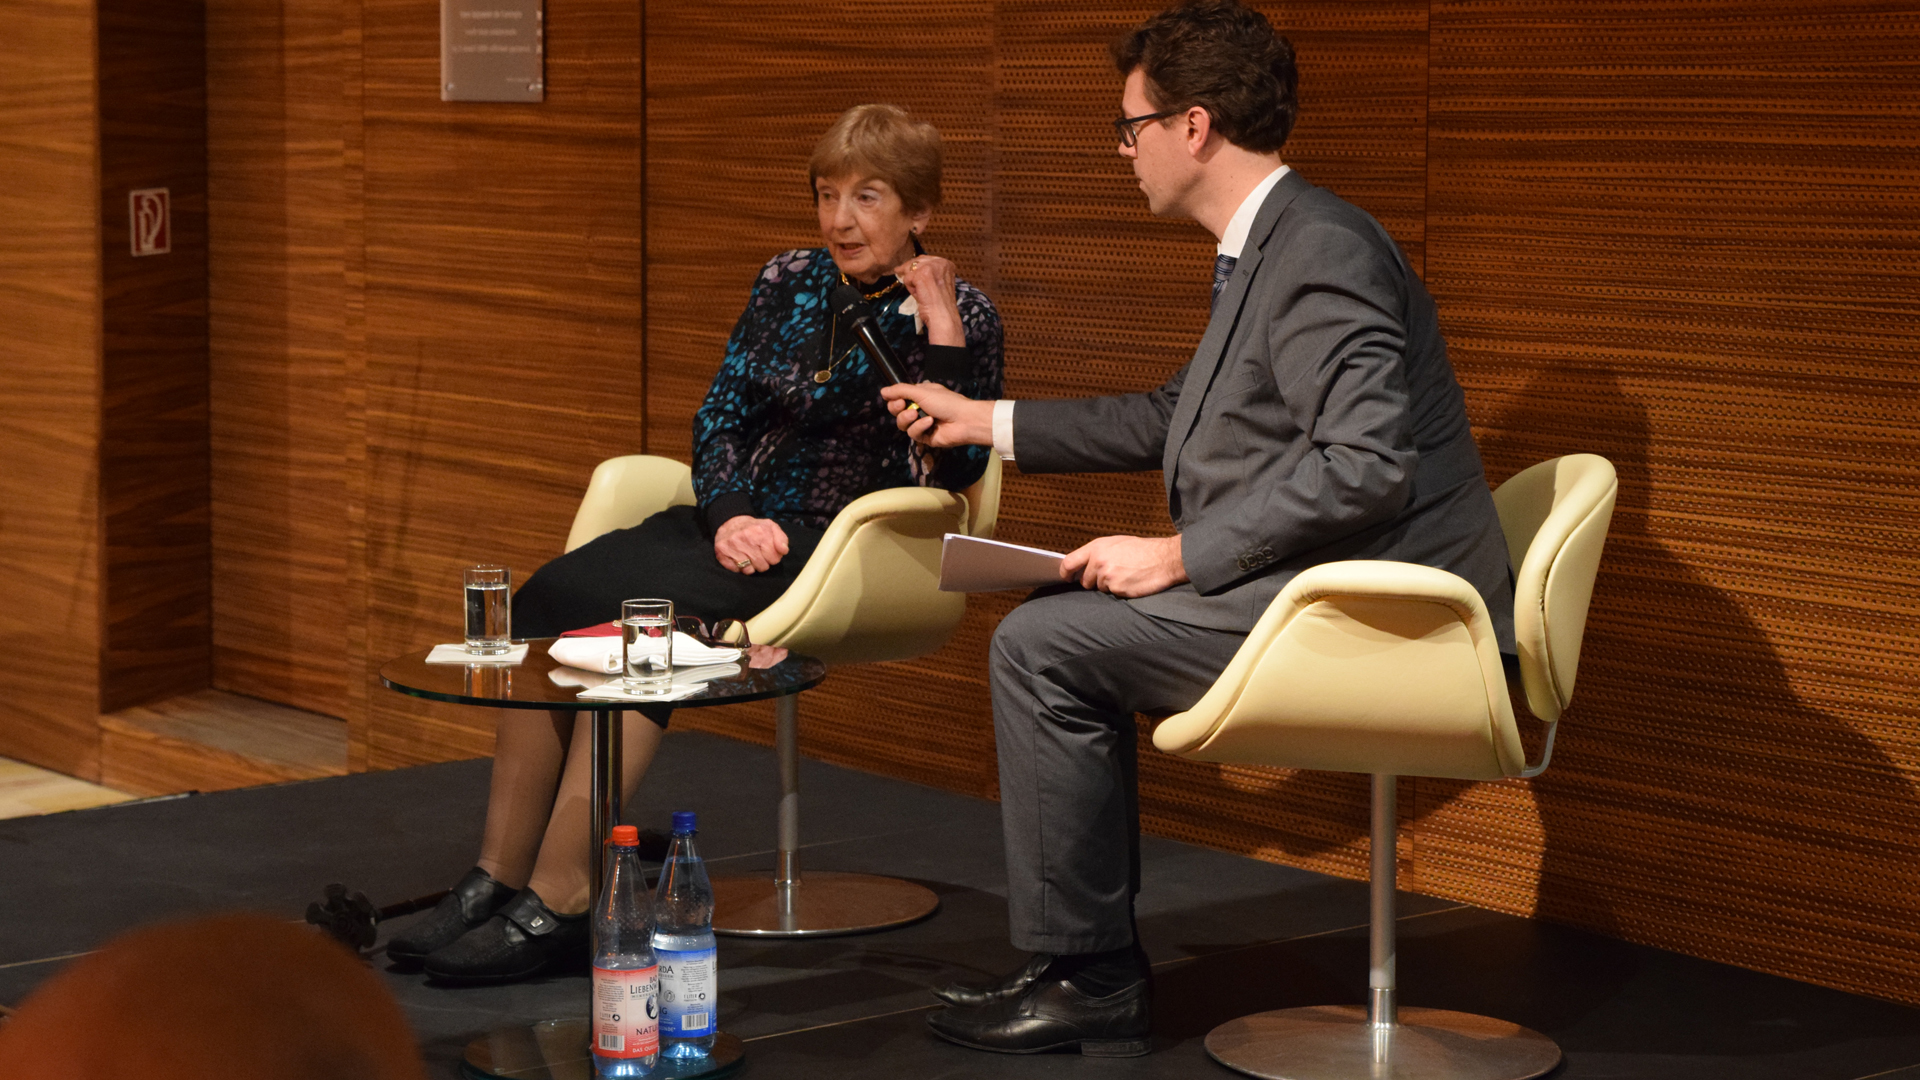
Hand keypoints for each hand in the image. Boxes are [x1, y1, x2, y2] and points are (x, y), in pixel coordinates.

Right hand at [713, 516, 789, 573]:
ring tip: (749, 557)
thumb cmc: (754, 528)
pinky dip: (739, 567)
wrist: (730, 522)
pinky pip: (736, 570)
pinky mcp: (722, 553)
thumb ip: (781, 538)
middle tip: (758, 555)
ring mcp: (732, 546)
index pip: (774, 558)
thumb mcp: (771, 527)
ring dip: (751, 566)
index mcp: (760, 531)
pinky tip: (739, 558)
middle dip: (763, 563)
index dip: (773, 558)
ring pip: (749, 571)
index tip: (768, 553)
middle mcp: (746, 538)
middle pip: (762, 566)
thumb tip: (784, 551)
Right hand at [882, 381, 994, 447]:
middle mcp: (919, 409)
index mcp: (919, 396)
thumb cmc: (946, 402)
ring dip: (908, 419)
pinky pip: (913, 433)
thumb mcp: (922, 391)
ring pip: (902, 424)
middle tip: (903, 406)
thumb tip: (882, 392)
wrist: (964, 420)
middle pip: (896, 412)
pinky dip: (920, 427)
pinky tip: (930, 423)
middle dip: (897, 409)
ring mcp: (921, 424)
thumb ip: (901, 391)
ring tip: (917, 415)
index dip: (894, 399)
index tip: (897, 398)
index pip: (898, 398)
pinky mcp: (925, 437)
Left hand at [894, 254, 963, 346]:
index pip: (926, 259)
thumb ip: (930, 274)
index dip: (915, 266)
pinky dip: (910, 288)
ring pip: (911, 270)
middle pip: (916, 261)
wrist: (943, 316)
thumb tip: (910, 268)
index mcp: (947, 264)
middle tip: (899, 271)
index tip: (909, 270)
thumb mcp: (938, 283)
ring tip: (920, 293)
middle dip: (908, 269)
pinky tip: (919, 296)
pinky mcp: (922, 275)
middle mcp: (940, 262)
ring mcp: (931, 267)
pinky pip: (907, 278)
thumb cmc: (941, 305)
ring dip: (911, 281)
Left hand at [1061, 535, 1187, 597]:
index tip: (1066, 577)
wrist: (1164, 558)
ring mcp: (1107, 575)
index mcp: (1097, 547)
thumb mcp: (1117, 543)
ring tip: (1125, 575)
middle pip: (1084, 580)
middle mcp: (1099, 561)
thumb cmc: (1143, 550)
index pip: (1069, 562)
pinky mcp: (1117, 588)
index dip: (1065, 573)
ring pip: (1099, 588)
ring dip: (1109, 586)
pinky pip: (1112, 594)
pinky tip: (1131, 581)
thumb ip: (1098, 553)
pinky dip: (1120, 591)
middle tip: (1112, 574)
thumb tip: (1084, 564)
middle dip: (1094, 581)